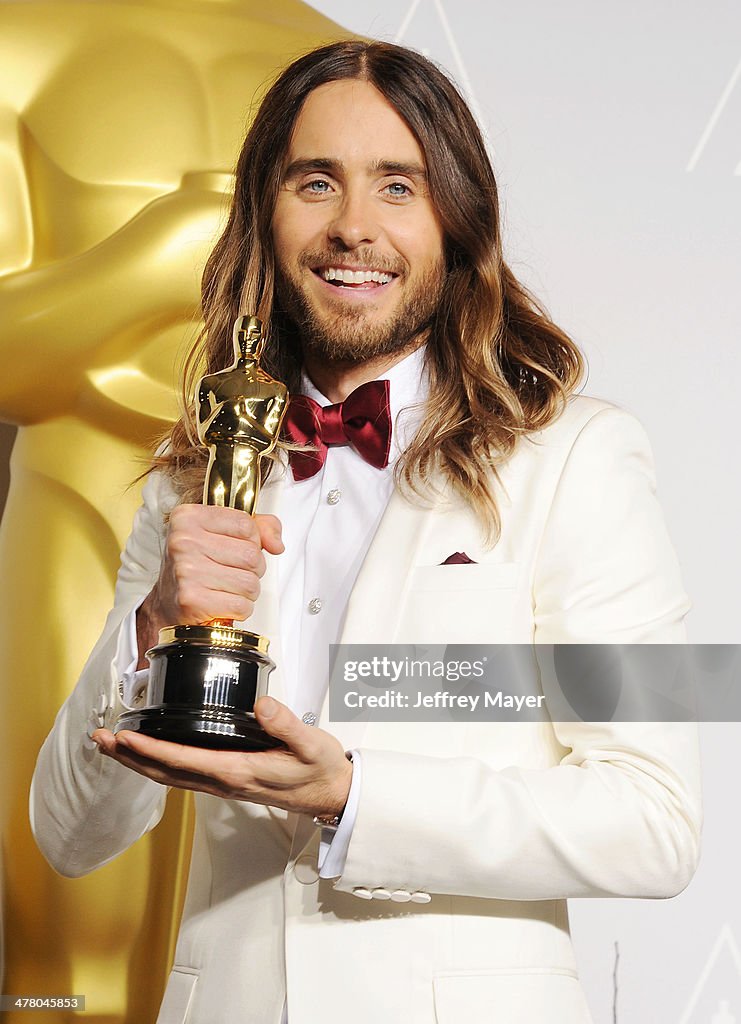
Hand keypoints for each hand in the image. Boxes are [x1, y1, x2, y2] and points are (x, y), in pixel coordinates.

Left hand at [92, 697, 352, 817]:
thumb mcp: (311, 743)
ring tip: (112, 745)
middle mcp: (225, 781)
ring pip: (170, 775)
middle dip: (130, 757)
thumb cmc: (320, 769)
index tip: (126, 737)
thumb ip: (286, 724)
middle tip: (100, 739)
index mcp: (239, 771)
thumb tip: (262, 705)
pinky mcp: (227, 780)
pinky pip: (183, 775)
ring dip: (138, 761)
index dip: (151, 749)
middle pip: (166, 772)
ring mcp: (223, 784)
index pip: (184, 761)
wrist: (332, 795)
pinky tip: (148, 753)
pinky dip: (158, 763)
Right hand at [137, 505, 283, 663]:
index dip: (252, 540)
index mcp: (189, 517)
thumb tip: (276, 544)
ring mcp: (186, 570)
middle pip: (251, 555)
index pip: (247, 525)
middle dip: (252, 569)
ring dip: (247, 591)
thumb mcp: (223, 533)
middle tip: (232, 572)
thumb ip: (259, 526)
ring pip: (250, 582)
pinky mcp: (192, 599)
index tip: (236, 548)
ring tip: (227, 588)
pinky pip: (241, 605)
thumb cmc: (198, 564)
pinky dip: (240, 609)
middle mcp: (184, 541)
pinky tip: (223, 603)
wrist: (168, 603)